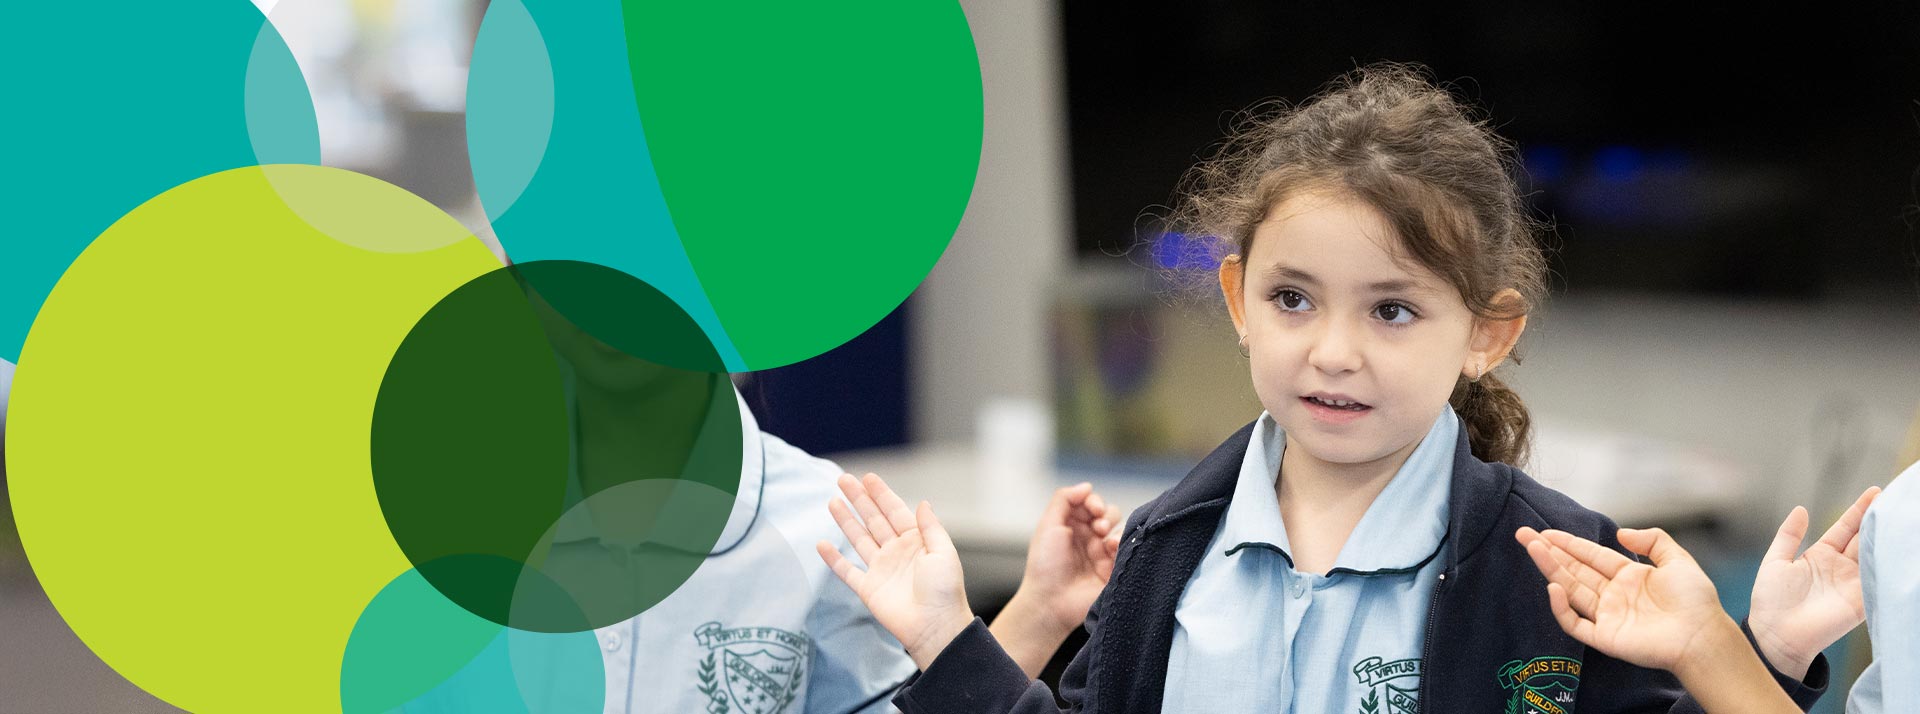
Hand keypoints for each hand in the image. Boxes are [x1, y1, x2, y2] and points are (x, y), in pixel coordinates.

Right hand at [817, 473, 973, 670]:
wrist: (935, 626)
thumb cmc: (944, 590)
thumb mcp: (943, 552)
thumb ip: (930, 527)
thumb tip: (923, 502)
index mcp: (916, 541)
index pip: (895, 511)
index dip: (881, 494)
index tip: (868, 477)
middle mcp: (896, 551)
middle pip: (873, 520)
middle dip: (859, 500)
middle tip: (843, 479)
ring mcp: (881, 569)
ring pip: (859, 539)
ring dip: (846, 521)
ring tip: (833, 501)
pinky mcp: (868, 588)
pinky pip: (847, 570)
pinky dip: (833, 559)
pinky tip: (822, 544)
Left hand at [989, 483, 1122, 677]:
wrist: (1050, 601)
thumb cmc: (1044, 565)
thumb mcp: (1048, 525)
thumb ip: (1064, 500)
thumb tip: (1086, 486)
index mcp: (1071, 526)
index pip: (1090, 503)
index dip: (1094, 501)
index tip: (1092, 508)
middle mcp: (1088, 538)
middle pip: (1108, 514)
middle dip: (1106, 514)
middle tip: (1097, 526)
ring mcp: (1101, 553)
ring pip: (1120, 529)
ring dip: (1114, 527)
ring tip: (1104, 538)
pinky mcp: (1112, 568)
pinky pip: (1127, 549)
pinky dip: (1122, 543)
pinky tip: (1112, 547)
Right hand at [1515, 526, 1730, 671]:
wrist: (1702, 636)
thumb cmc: (1696, 601)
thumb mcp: (1678, 560)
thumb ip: (1653, 540)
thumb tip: (1621, 533)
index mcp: (1629, 576)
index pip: (1592, 556)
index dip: (1570, 543)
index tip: (1547, 531)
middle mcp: (1613, 594)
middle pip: (1574, 569)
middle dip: (1550, 552)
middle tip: (1525, 534)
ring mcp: (1606, 616)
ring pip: (1570, 589)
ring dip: (1550, 569)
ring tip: (1532, 548)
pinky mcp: (1603, 637)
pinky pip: (1574, 623)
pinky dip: (1561, 607)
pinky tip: (1553, 587)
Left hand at [1748, 486, 1879, 679]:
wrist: (1775, 634)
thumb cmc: (1770, 602)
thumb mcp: (1775, 561)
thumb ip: (1788, 536)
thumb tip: (1801, 509)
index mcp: (1820, 556)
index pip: (1845, 528)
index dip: (1859, 511)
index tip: (1875, 492)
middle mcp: (1841, 568)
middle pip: (1864, 538)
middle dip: (1878, 519)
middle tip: (1894, 498)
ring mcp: (1853, 583)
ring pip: (1874, 554)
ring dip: (1885, 537)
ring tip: (1899, 516)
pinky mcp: (1861, 600)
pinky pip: (1877, 578)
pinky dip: (1887, 564)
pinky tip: (1896, 546)